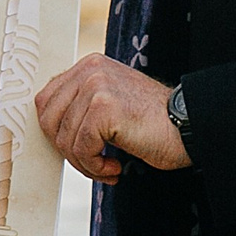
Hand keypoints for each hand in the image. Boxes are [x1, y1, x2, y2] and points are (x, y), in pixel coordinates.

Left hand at [37, 54, 187, 180]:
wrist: (189, 126)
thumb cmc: (153, 123)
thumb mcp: (112, 103)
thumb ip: (82, 106)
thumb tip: (51, 128)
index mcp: (88, 66)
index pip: (46, 101)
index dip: (56, 132)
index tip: (77, 150)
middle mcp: (89, 70)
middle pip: (49, 120)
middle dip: (68, 150)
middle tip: (92, 164)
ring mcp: (95, 86)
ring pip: (65, 139)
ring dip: (84, 164)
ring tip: (107, 168)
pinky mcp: (104, 108)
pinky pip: (82, 148)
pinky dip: (95, 167)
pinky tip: (115, 168)